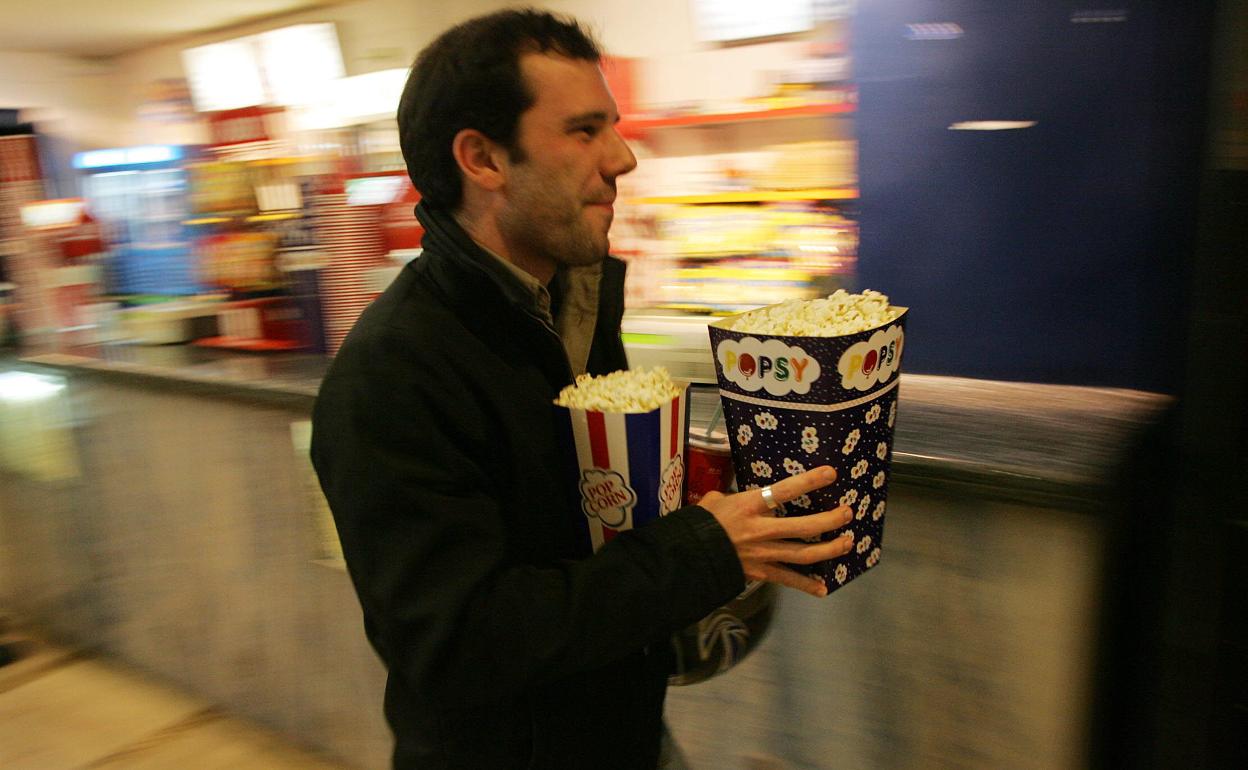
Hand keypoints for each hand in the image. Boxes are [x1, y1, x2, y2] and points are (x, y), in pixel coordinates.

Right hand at [698, 465, 851, 597]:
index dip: (809, 481)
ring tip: (848, 542)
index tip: (831, 474)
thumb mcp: (714, 501)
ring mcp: (764, 554)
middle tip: (847, 513)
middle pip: (804, 526)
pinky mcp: (762, 573)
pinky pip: (789, 580)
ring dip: (829, 549)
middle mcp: (761, 530)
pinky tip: (823, 588)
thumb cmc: (701, 524)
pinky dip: (807, 586)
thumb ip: (732, 496)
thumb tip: (736, 494)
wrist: (689, 556)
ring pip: (804, 554)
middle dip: (830, 520)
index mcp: (749, 506)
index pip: (785, 490)